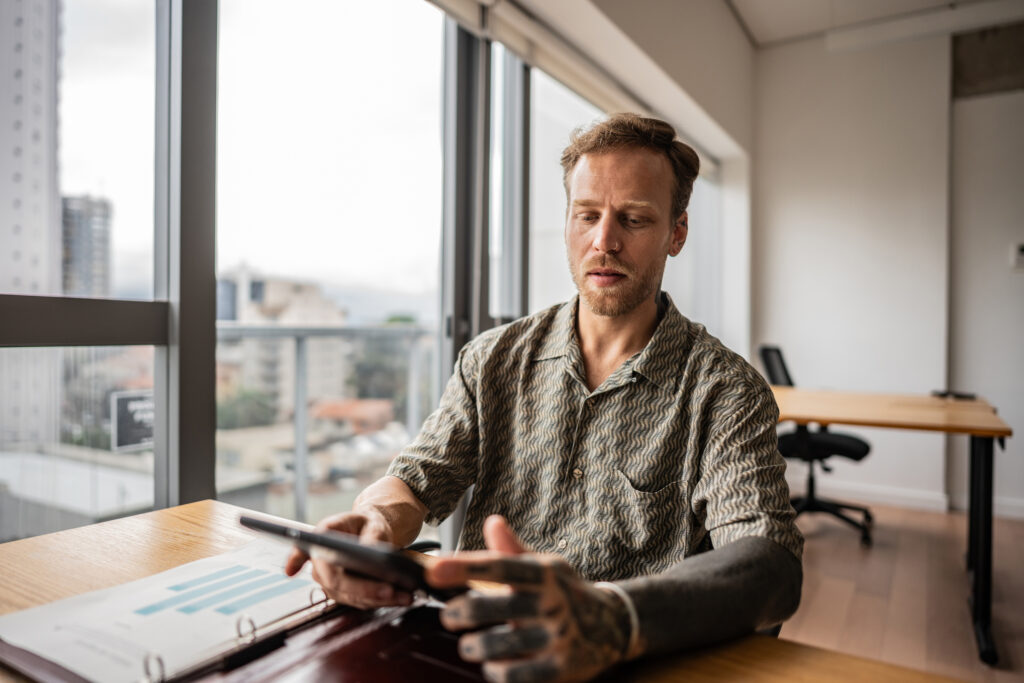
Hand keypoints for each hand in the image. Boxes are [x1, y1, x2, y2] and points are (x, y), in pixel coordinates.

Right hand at [283, 510, 412, 609]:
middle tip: (388, 590)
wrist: (372, 532)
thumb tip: (371, 551)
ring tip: (404, 595)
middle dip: (363, 589)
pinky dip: (380, 601)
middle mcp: (320, 560)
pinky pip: (359, 601)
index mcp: (323, 535)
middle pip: (335, 581)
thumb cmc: (368, 524)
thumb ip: (372, 534)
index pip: (305, 549)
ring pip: (349, 596)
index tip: (290, 570)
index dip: (295, 560)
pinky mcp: (343, 592)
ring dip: (377, 599)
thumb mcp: (374, 522)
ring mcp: (330, 579)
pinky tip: (400, 598)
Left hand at [426, 516, 629, 682]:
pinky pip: (513, 675)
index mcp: (543, 574)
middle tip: (450, 615)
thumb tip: (492, 521)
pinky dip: (495, 670)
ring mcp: (556, 638)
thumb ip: (513, 551)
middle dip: (460, 612)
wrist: (612, 626)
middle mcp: (550, 603)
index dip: (464, 567)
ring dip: (472, 647)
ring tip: (469, 645)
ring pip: (496, 645)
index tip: (434, 569)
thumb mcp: (545, 567)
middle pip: (491, 605)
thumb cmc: (565, 593)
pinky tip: (494, 664)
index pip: (498, 566)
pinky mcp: (559, 668)